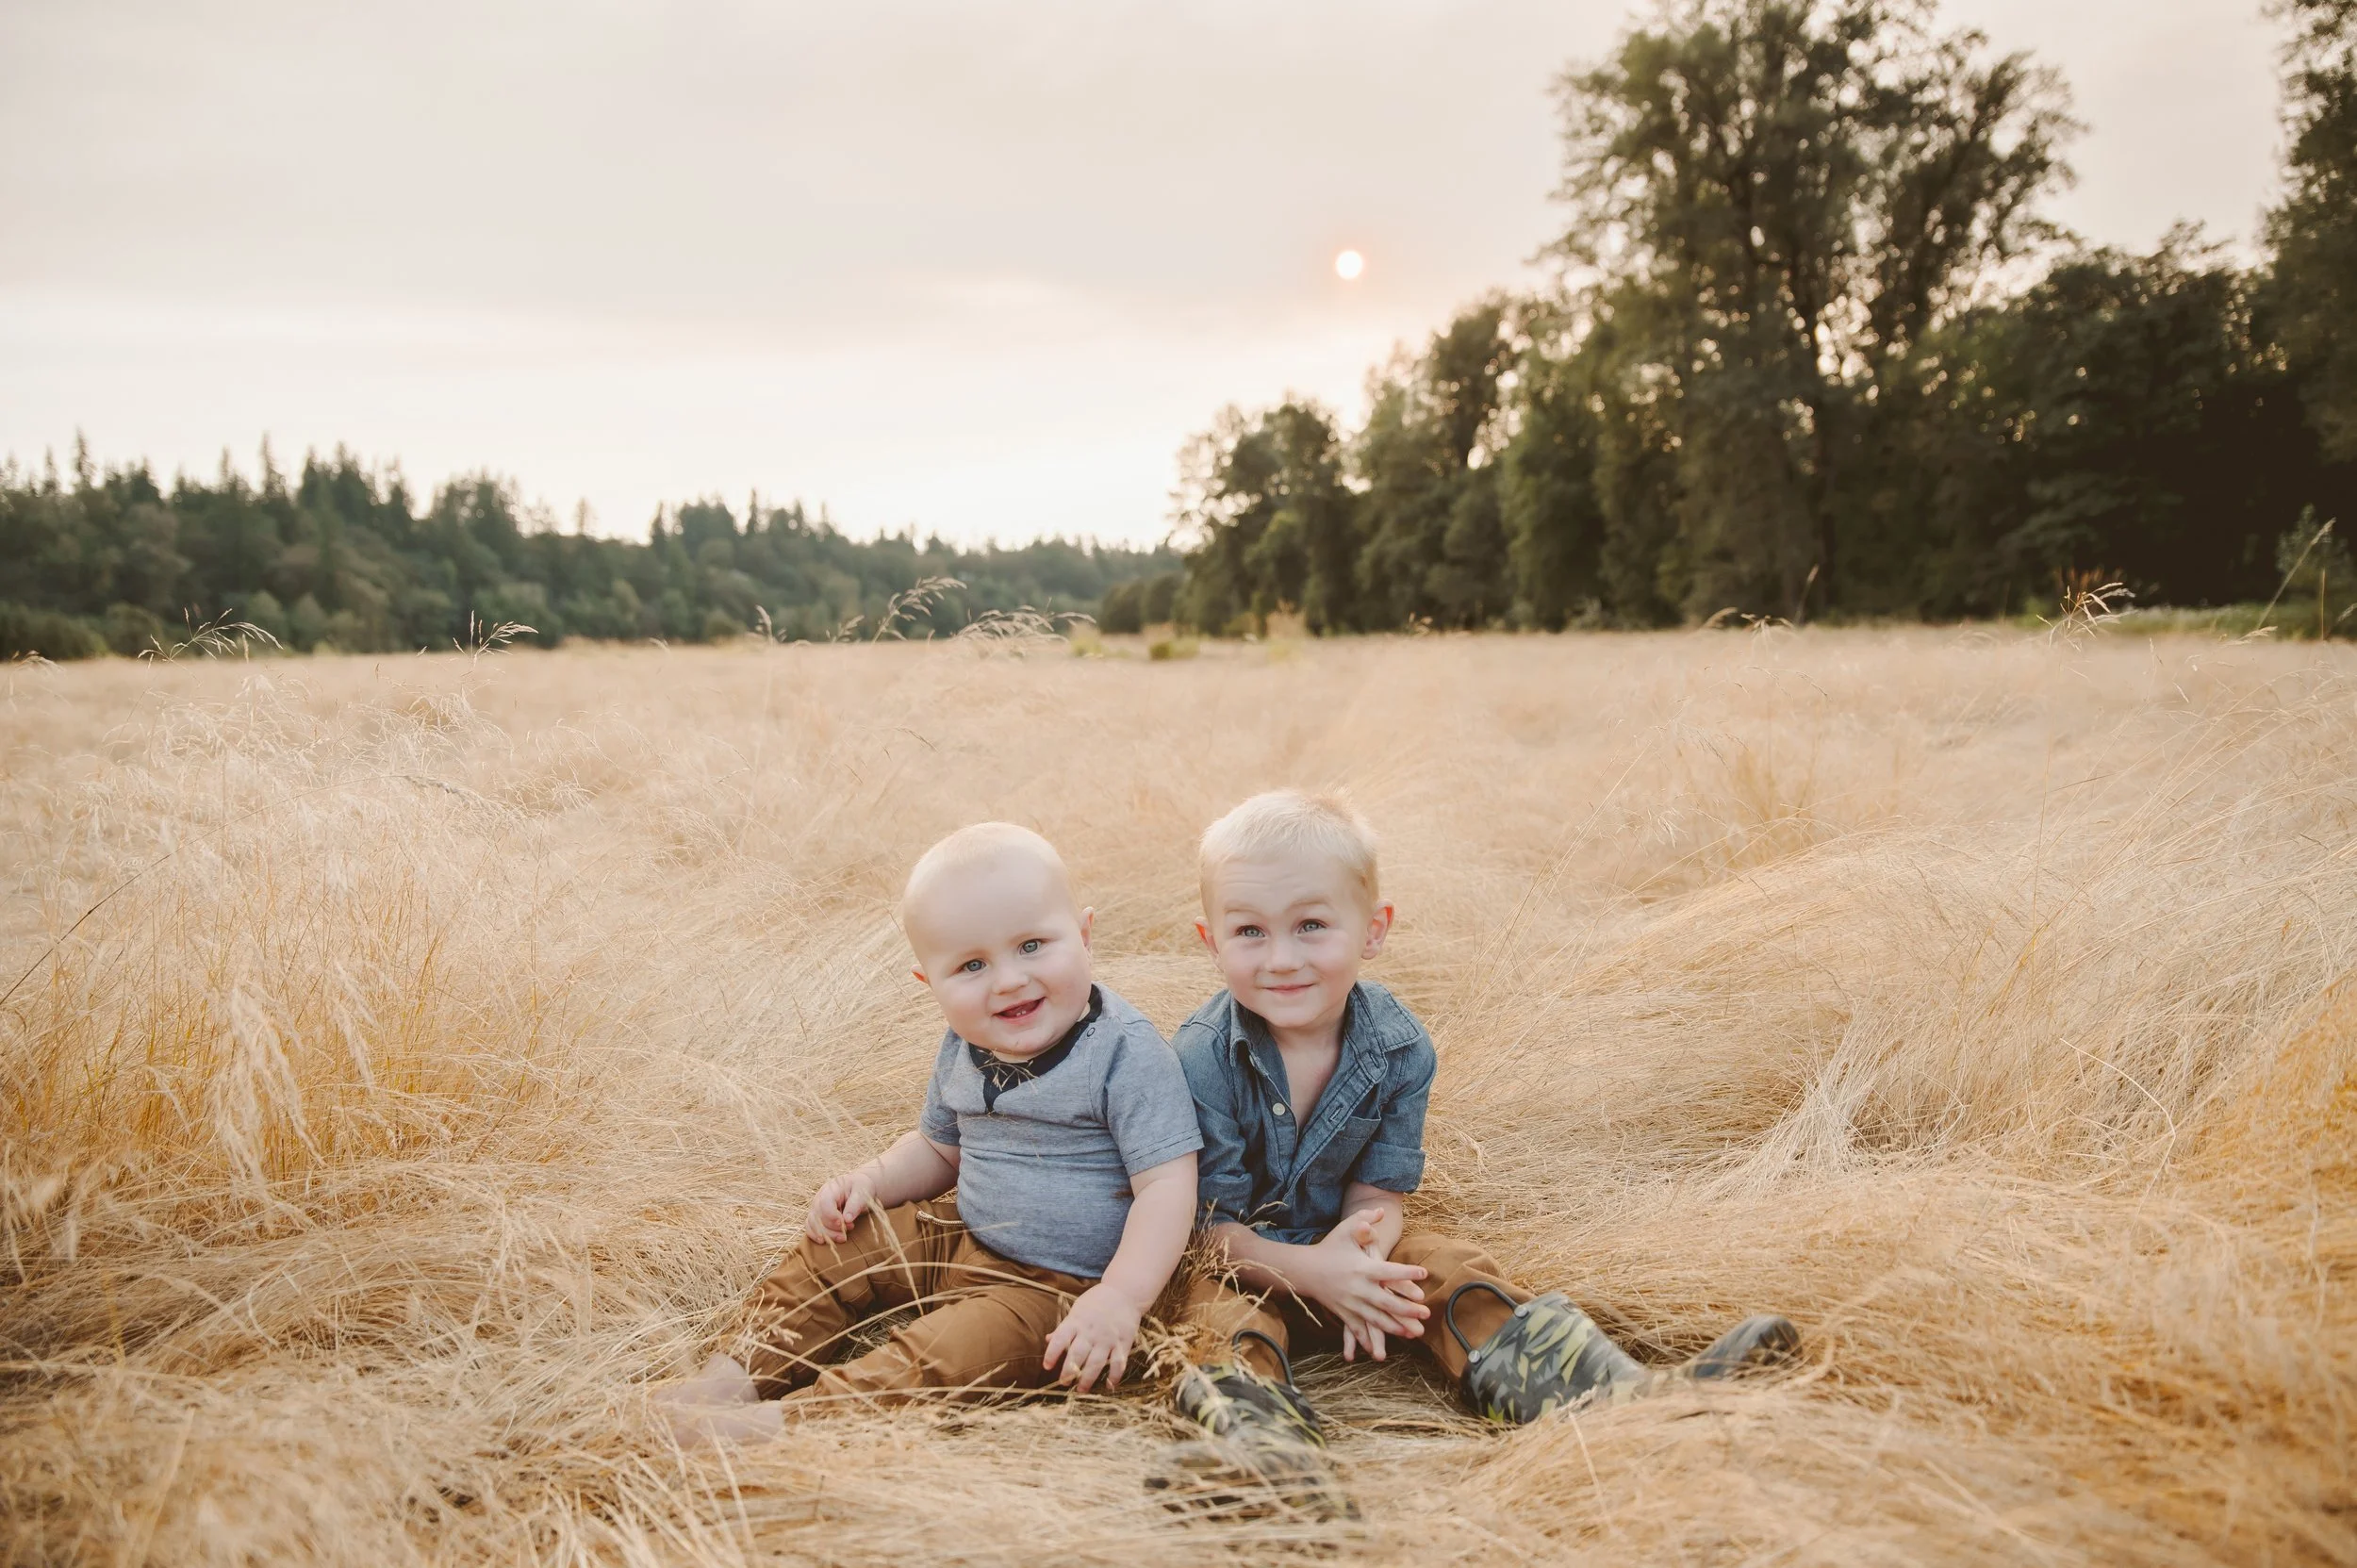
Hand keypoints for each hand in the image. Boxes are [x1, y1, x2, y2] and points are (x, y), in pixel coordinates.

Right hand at [805, 1167, 878, 1243]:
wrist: (857, 1186)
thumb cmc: (860, 1187)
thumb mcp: (862, 1192)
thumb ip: (855, 1204)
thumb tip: (847, 1219)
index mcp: (830, 1189)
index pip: (824, 1203)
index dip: (831, 1216)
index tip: (843, 1223)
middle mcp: (819, 1198)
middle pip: (818, 1216)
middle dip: (832, 1228)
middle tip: (850, 1228)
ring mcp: (816, 1207)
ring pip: (812, 1224)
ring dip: (826, 1234)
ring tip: (842, 1238)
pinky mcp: (816, 1216)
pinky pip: (810, 1227)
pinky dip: (815, 1235)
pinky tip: (824, 1241)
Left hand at [1041, 1283, 1144, 1392]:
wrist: (1125, 1292)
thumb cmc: (1097, 1301)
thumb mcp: (1077, 1310)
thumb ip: (1064, 1327)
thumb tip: (1047, 1340)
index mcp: (1076, 1322)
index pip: (1059, 1339)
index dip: (1052, 1354)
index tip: (1047, 1367)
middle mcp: (1090, 1331)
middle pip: (1077, 1355)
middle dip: (1069, 1372)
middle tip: (1064, 1382)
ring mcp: (1108, 1338)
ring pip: (1096, 1363)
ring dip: (1088, 1379)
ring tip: (1081, 1390)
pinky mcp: (1123, 1342)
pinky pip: (1118, 1363)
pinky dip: (1114, 1376)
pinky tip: (1109, 1386)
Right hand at [1304, 1209, 1427, 1361]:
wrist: (1305, 1270)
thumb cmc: (1330, 1247)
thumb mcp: (1346, 1229)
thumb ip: (1364, 1219)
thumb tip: (1381, 1210)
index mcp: (1362, 1268)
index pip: (1388, 1271)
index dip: (1407, 1272)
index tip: (1424, 1274)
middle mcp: (1358, 1288)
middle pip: (1386, 1301)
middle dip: (1407, 1309)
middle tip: (1426, 1312)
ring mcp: (1351, 1304)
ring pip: (1376, 1319)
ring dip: (1395, 1327)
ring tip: (1414, 1332)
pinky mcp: (1344, 1314)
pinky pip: (1359, 1330)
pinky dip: (1370, 1340)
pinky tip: (1382, 1350)